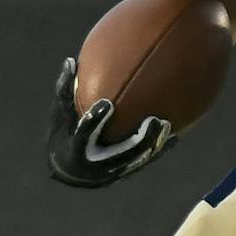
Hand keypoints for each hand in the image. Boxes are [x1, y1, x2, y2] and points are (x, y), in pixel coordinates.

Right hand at [47, 57, 173, 187]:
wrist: (69, 170)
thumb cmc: (64, 133)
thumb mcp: (60, 114)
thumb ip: (65, 90)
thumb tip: (71, 60)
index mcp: (74, 150)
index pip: (84, 135)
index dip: (95, 120)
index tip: (107, 103)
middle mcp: (93, 167)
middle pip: (120, 154)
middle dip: (139, 140)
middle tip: (154, 120)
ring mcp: (109, 174)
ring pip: (135, 161)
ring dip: (152, 145)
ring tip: (167, 125)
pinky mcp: (122, 175)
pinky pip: (142, 163)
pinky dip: (158, 152)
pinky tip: (175, 137)